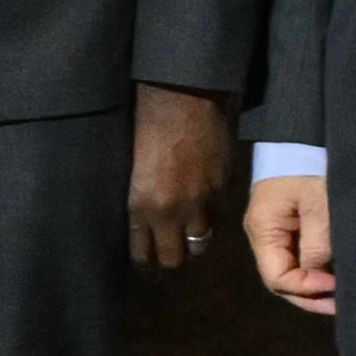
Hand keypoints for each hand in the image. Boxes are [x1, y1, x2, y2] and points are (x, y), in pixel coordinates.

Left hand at [130, 85, 234, 270]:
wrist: (183, 98)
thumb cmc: (145, 125)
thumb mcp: (131, 169)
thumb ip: (139, 198)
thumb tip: (143, 219)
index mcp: (141, 206)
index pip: (143, 252)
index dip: (144, 256)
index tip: (145, 256)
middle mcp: (172, 212)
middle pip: (174, 257)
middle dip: (170, 256)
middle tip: (168, 249)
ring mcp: (202, 202)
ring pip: (200, 242)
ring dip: (193, 240)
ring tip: (188, 233)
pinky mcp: (224, 188)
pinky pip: (218, 216)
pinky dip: (211, 216)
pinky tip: (204, 209)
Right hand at [246, 172, 336, 315]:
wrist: (307, 132)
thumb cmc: (312, 167)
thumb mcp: (320, 208)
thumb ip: (317, 247)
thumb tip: (318, 277)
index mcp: (263, 231)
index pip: (278, 278)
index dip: (307, 289)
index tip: (336, 286)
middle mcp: (261, 233)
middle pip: (280, 278)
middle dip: (309, 295)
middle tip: (340, 303)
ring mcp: (271, 227)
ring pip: (287, 268)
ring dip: (312, 283)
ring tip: (338, 291)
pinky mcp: (284, 220)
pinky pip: (294, 253)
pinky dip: (312, 267)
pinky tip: (330, 271)